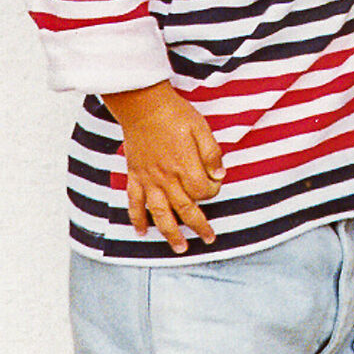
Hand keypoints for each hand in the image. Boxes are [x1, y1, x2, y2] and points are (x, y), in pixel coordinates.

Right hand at [103, 80, 224, 251]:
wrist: (142, 105)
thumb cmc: (174, 114)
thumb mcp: (201, 127)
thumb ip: (212, 153)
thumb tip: (220, 174)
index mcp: (185, 166)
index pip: (203, 192)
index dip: (212, 191)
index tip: (214, 184)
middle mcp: (166, 178)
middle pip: (185, 209)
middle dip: (199, 226)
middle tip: (209, 239)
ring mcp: (148, 180)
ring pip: (160, 214)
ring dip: (170, 233)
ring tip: (180, 248)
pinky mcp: (135, 176)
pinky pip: (134, 203)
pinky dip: (137, 219)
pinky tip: (142, 231)